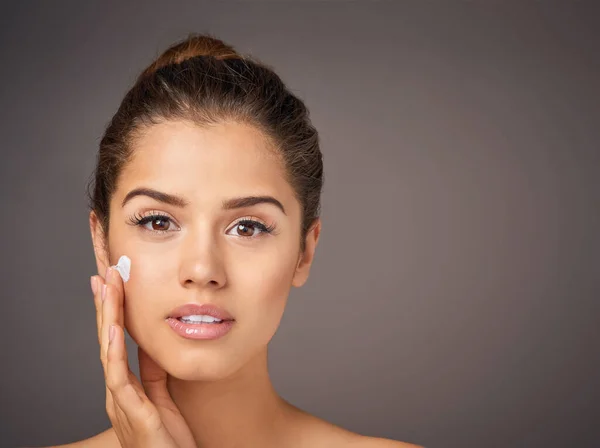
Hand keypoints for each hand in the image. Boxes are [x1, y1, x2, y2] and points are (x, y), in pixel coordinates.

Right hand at [91, 268, 196, 447]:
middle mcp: (117, 391)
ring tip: (106, 287)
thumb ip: (153, 371)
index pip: (115, 340)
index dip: (113, 310)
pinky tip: (113, 328)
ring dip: (106, 317)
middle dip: (105, 304)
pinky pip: (120, 376)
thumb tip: (149, 342)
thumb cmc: (169, 440)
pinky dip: (113, 350)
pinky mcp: (131, 412)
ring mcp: (121, 401)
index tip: (112, 282)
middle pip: (106, 339)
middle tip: (103, 272)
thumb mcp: (162, 396)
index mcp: (126, 386)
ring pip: (108, 350)